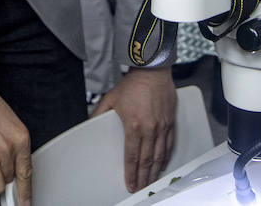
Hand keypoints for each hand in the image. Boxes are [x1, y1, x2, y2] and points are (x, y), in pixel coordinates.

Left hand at [92, 66, 176, 192]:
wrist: (152, 71)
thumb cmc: (133, 84)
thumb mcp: (111, 99)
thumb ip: (99, 113)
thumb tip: (90, 123)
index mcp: (133, 125)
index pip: (132, 156)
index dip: (131, 173)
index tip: (130, 183)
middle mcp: (149, 128)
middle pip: (147, 160)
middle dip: (143, 177)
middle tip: (141, 188)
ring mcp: (162, 126)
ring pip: (159, 156)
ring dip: (155, 171)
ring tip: (151, 181)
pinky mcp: (170, 122)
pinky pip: (169, 145)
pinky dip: (166, 157)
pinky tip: (163, 164)